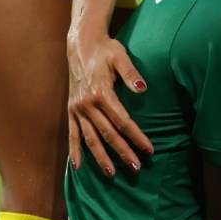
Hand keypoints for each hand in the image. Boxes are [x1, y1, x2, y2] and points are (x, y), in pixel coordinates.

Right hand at [66, 33, 152, 176]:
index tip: (149, 150)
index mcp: (101, 93)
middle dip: (122, 152)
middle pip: (108, 134)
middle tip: (136, 168)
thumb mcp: (120, 56)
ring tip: (111, 174)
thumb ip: (131, 73)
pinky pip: (72, 134)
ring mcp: (77, 109)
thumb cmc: (106, 50)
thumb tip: (143, 89)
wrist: (81, 45)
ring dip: (100, 157)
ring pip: (90, 138)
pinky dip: (75, 151)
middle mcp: (87, 104)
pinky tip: (78, 167)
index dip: (137, 136)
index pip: (123, 121)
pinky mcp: (71, 110)